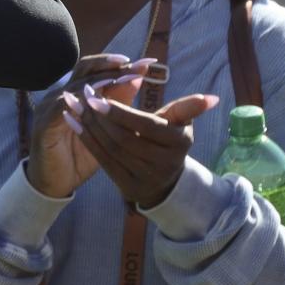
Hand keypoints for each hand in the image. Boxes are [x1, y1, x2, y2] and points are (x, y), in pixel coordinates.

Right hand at [24, 55, 153, 198]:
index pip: (97, 68)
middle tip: (136, 67)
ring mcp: (50, 107)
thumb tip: (137, 77)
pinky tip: (98, 102)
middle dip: (111, 66)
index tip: (147, 63)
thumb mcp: (107, 128)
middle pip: (84, 69)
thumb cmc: (81, 155)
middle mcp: (61, 94)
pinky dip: (80, 102)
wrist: (55, 182)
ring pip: (76, 86)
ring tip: (122, 79)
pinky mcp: (44, 124)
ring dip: (99, 81)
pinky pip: (61, 108)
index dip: (120, 63)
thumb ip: (118, 103)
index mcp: (75, 93)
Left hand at [70, 87, 221, 208]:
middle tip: (80, 98)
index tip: (96, 96)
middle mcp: (164, 164)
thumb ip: (186, 108)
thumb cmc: (168, 141)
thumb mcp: (179, 124)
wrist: (165, 181)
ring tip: (75, 108)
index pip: (145, 125)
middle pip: (124, 138)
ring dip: (89, 127)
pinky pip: (103, 161)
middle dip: (99, 117)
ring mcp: (146, 178)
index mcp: (178, 144)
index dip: (120, 111)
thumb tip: (209, 98)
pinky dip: (87, 141)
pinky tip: (75, 124)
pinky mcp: (129, 188)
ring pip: (111, 149)